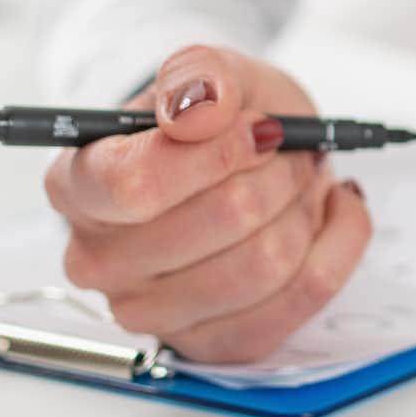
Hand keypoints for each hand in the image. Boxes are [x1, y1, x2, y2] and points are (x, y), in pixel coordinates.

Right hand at [42, 45, 372, 363]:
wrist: (252, 160)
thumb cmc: (218, 121)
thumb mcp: (208, 72)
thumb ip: (196, 75)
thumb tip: (196, 108)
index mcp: (78, 187)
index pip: (136, 185)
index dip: (214, 153)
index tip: (258, 126)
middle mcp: (99, 261)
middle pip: (222, 219)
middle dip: (276, 170)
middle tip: (284, 148)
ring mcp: (152, 314)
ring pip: (267, 260)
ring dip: (303, 206)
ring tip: (296, 180)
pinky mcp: (214, 344)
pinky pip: (303, 294)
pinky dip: (337, 242)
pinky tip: (327, 210)